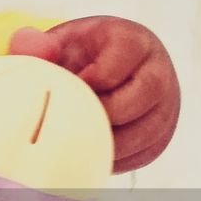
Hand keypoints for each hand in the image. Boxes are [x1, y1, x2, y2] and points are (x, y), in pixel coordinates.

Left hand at [9, 15, 179, 172]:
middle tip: (68, 124)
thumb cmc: (76, 59)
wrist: (102, 72)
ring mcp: (166, 105)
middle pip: (140, 98)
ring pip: (146, 132)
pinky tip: (88, 155)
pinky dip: (115, 160)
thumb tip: (33, 48)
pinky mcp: (161, 135)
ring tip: (74, 143)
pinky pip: (144, 154)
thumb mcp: (58, 44)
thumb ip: (39, 45)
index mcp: (133, 41)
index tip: (65, 91)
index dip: (87, 83)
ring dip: (107, 144)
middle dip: (100, 115)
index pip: (118, 64)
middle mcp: (158, 70)